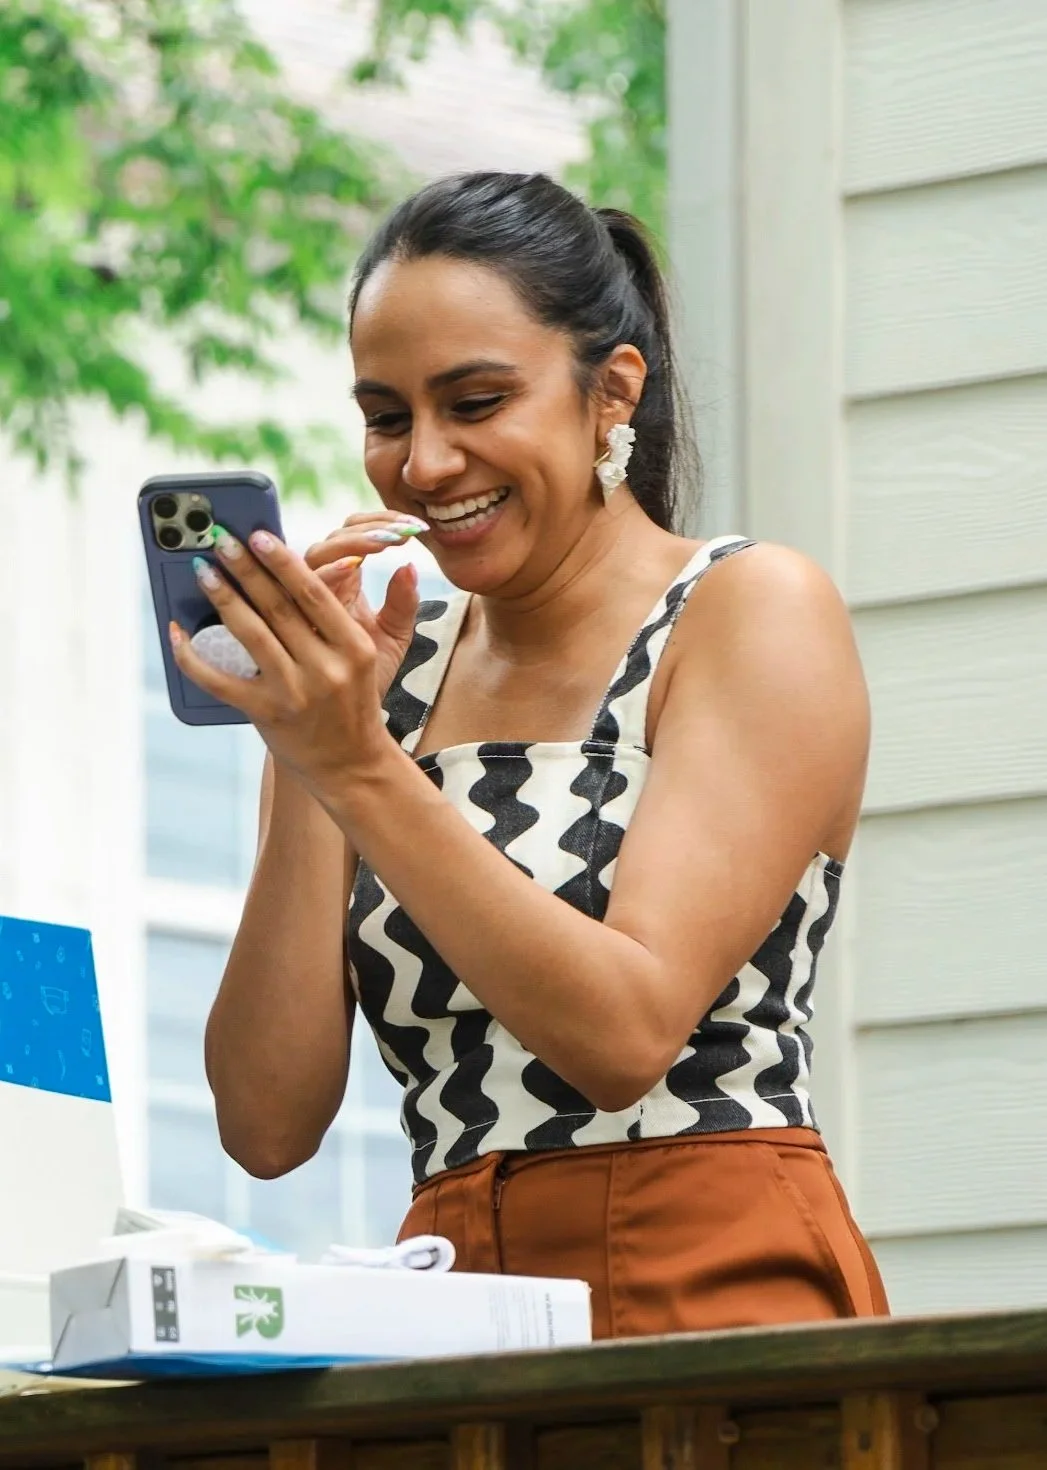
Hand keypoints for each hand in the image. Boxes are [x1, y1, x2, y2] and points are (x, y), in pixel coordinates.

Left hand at [170, 527, 388, 801]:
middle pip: (278, 608)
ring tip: (201, 570)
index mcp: (355, 648)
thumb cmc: (356, 701)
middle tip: (219, 539)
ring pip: (250, 635)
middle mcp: (325, 669)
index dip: (284, 562)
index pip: (314, 595)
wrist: (350, 764)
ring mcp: (293, 693)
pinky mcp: (264, 714)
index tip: (259, 535)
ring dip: (222, 597)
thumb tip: (405, 565)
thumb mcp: (380, 655)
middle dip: (245, 568)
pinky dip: (193, 655)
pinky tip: (177, 631)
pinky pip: (219, 680)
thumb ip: (389, 608)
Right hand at [307, 510, 424, 697]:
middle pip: (333, 540)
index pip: (352, 537)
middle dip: (369, 529)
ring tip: (388, 542)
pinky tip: (354, 567)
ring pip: (315, 556)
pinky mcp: (290, 623)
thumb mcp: (392, 641)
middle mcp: (316, 588)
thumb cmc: (361, 681)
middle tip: (402, 531)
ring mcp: (300, 605)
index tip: (413, 529)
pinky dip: (327, 573)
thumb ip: (402, 605)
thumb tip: (410, 567)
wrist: (339, 729)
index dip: (378, 525)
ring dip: (353, 542)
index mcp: (341, 583)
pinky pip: (299, 588)